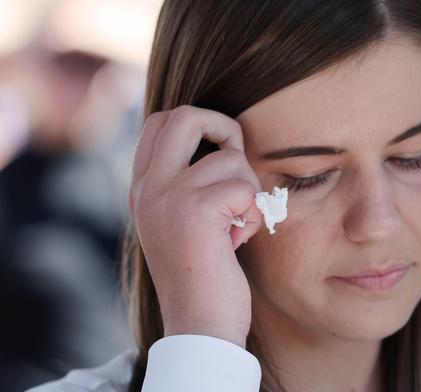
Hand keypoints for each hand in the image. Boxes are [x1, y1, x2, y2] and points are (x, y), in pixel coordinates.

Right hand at [129, 105, 263, 347]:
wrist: (200, 326)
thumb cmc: (205, 272)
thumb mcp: (185, 219)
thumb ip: (190, 180)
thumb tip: (225, 140)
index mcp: (143, 187)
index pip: (160, 121)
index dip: (199, 122)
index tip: (222, 147)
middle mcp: (149, 188)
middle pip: (185, 117)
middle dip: (225, 129)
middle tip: (238, 165)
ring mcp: (168, 198)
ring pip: (231, 158)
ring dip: (248, 190)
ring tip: (235, 225)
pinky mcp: (195, 212)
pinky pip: (245, 188)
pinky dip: (254, 213)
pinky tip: (239, 239)